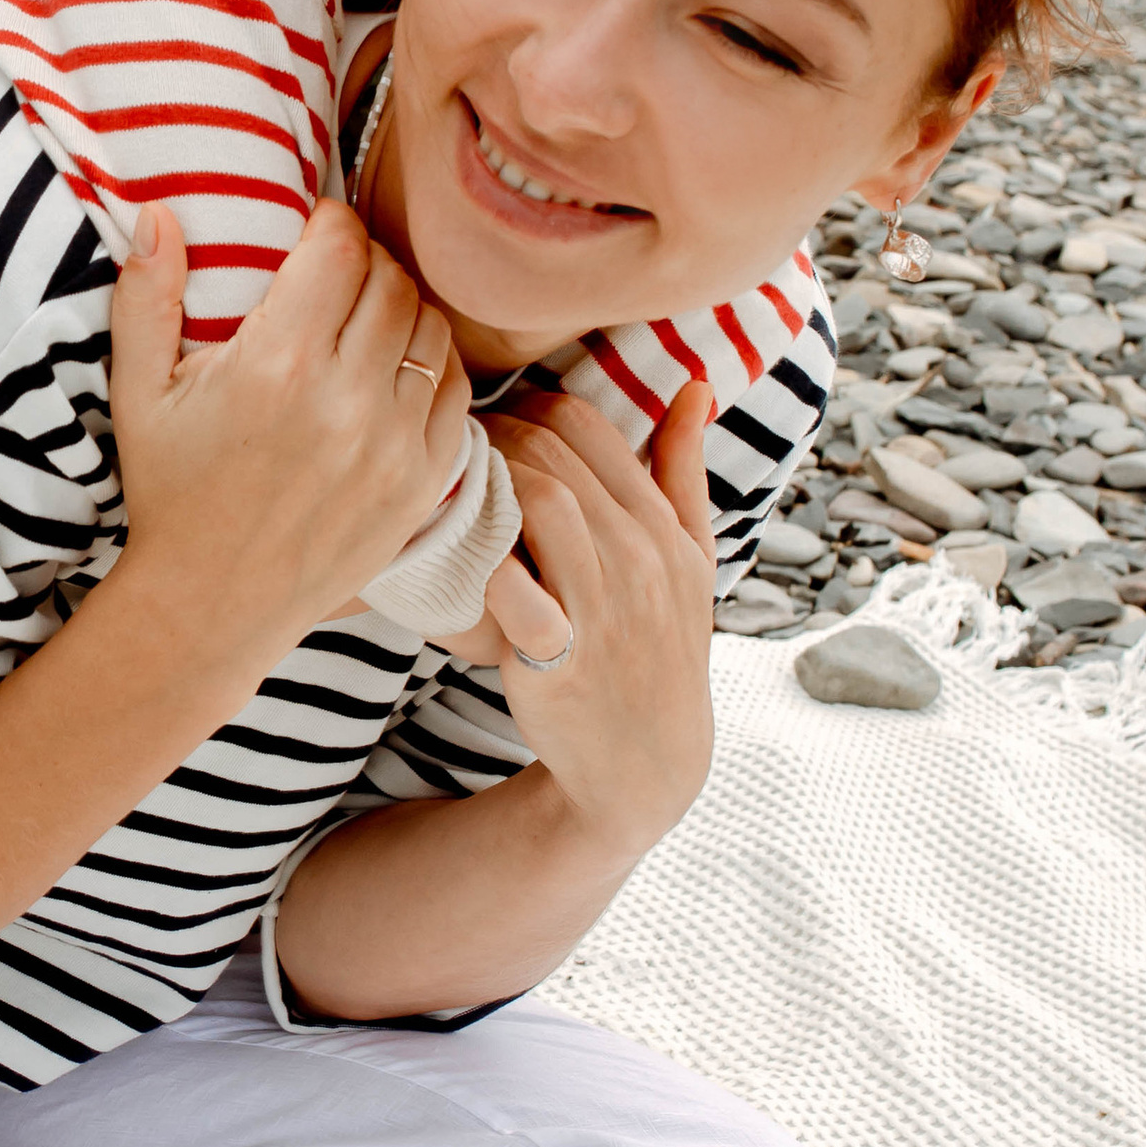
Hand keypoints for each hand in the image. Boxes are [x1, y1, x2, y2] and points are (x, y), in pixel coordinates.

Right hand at [110, 203, 472, 675]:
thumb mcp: (138, 393)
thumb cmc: (170, 493)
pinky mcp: (424, 481)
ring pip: (431, 326)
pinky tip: (394, 366)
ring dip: (402, 306)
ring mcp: (395, 444)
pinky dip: (431, 362)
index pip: (340, 248)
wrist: (213, 605)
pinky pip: (454, 388)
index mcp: (276, 367)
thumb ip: (146, 297)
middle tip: (336, 272)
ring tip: (366, 316)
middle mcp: (347, 401)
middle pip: (391, 279)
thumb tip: (159, 213)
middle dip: (364, 261)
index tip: (312, 232)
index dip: (329, 224)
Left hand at [478, 382, 717, 857]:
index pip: (585, 424)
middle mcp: (641, 557)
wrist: (648, 760)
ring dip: (484, 484)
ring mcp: (603, 606)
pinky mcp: (558, 655)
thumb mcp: (692, 560)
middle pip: (552, 454)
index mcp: (663, 526)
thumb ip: (684, 471)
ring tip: (450, 492)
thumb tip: (695, 385)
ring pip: (540, 502)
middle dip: (490, 439)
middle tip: (452, 451)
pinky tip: (451, 554)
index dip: (522, 410)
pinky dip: (480, 560)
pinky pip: (511, 587)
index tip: (489, 428)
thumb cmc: (660, 648)